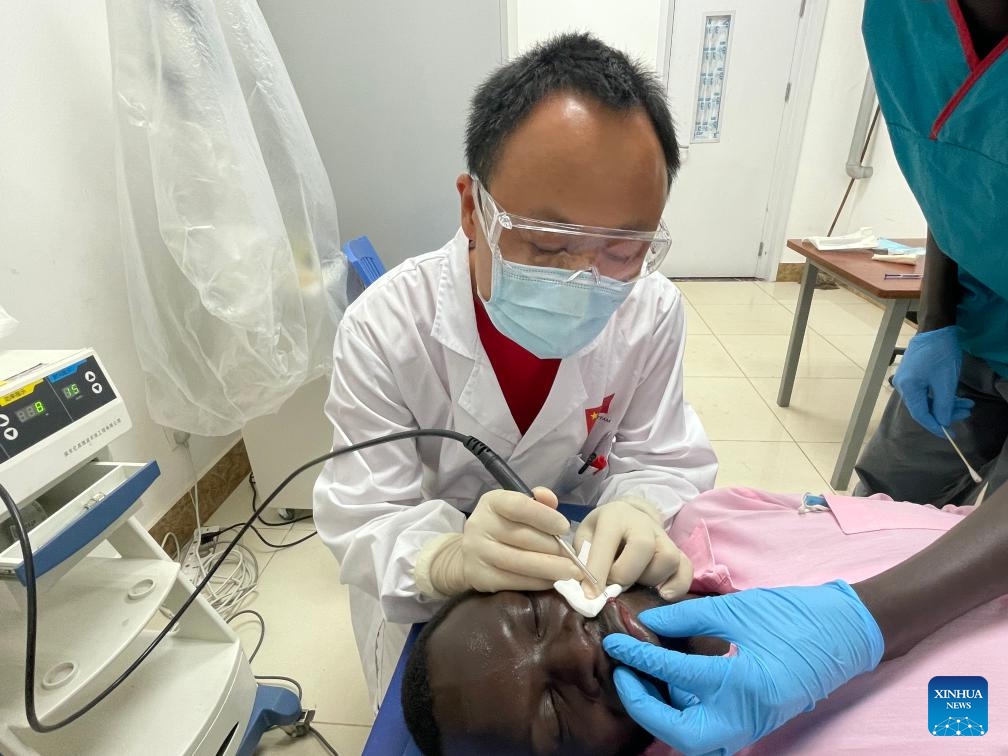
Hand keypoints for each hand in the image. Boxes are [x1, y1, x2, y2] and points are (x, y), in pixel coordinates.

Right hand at [416, 487, 580, 595]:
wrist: (471, 555)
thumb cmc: (504, 527)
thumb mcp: (518, 508)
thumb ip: (538, 503)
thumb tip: (550, 499)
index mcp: (492, 502)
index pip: (519, 506)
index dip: (545, 517)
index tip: (565, 528)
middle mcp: (480, 525)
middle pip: (524, 537)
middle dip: (554, 548)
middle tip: (574, 557)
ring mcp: (477, 552)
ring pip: (521, 562)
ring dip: (551, 568)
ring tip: (571, 572)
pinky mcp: (481, 577)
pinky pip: (515, 581)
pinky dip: (538, 582)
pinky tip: (552, 580)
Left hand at [575, 496, 691, 598]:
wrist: (627, 516)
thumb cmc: (601, 531)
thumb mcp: (585, 537)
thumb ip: (583, 559)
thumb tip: (583, 590)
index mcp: (614, 517)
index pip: (607, 544)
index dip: (597, 572)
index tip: (590, 595)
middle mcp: (642, 523)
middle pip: (643, 546)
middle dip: (626, 574)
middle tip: (614, 587)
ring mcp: (663, 537)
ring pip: (668, 558)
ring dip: (650, 579)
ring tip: (636, 585)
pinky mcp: (678, 551)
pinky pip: (686, 569)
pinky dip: (678, 585)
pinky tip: (663, 595)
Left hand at [603, 581, 883, 755]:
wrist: (845, 632)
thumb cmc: (793, 615)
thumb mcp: (736, 609)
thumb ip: (688, 618)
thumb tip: (648, 621)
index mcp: (743, 681)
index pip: (675, 673)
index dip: (638, 656)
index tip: (614, 641)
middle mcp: (747, 715)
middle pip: (679, 733)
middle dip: (644, 707)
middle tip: (624, 674)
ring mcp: (753, 726)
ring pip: (693, 739)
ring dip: (661, 715)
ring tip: (640, 676)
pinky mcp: (755, 725)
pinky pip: (710, 731)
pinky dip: (685, 714)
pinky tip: (669, 684)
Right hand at [893, 326, 972, 435]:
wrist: (936, 328)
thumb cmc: (940, 354)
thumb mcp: (946, 382)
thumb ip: (943, 405)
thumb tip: (942, 422)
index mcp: (908, 388)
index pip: (920, 414)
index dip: (935, 426)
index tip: (950, 434)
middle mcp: (902, 385)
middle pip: (924, 407)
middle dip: (946, 413)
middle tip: (967, 413)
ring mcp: (906, 379)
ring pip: (927, 399)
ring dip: (946, 404)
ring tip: (967, 404)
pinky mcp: (912, 374)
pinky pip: (925, 391)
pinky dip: (940, 395)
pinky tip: (955, 396)